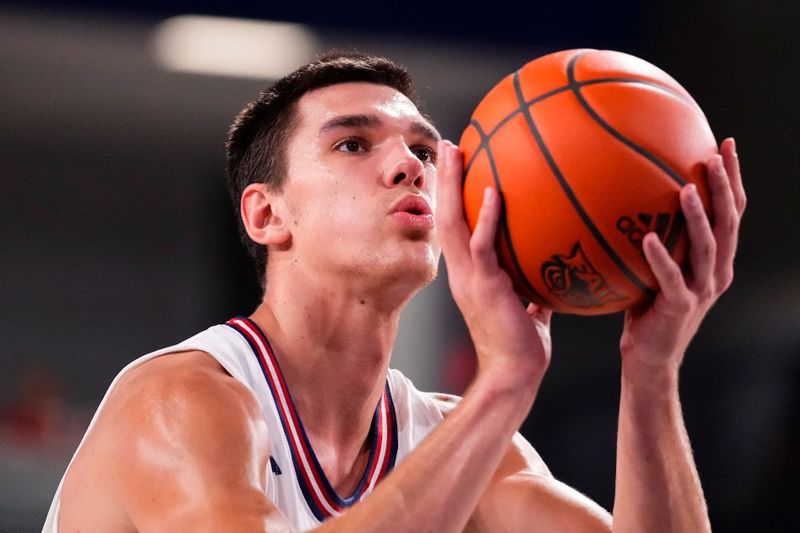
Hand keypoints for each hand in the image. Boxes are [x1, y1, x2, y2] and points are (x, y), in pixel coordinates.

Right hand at [435, 140, 551, 388]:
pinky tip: (491, 191)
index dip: (453, 196)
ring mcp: (468, 278)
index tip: (458, 166)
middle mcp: (461, 272)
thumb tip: (554, 266)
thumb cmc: (521, 345)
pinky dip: (484, 218)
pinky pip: (480, 245)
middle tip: (448, 144)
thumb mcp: (528, 306)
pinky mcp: (484, 286)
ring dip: (451, 186)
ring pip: (451, 223)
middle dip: (444, 179)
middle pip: (444, 215)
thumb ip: (533, 285)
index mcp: (468, 275)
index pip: (456, 227)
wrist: (514, 373)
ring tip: (454, 151)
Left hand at [619, 137, 745, 377]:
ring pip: (708, 246)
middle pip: (729, 222)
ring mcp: (700, 290)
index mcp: (714, 261)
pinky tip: (647, 238)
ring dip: (698, 215)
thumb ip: (654, 240)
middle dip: (725, 186)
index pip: (732, 212)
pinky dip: (660, 257)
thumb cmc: (645, 311)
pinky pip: (670, 277)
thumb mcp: (653, 271)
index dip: (733, 179)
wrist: (649, 359)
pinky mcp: (679, 307)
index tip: (725, 144)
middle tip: (715, 154)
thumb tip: (625, 200)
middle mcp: (715, 272)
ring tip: (686, 186)